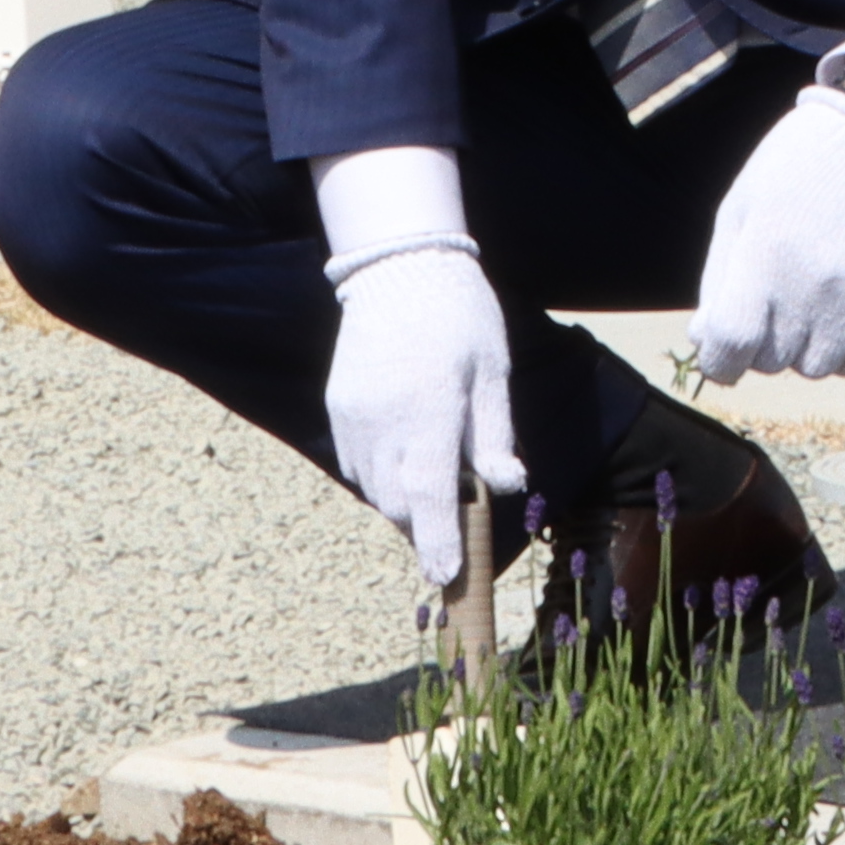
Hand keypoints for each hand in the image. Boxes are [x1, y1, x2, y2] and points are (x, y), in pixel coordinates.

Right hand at [322, 242, 522, 592]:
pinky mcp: (337, 409)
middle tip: (453, 534)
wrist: (398, 267)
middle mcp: (385, 421)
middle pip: (400, 503)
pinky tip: (404, 459)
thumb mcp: (493, 371)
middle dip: (425, 526)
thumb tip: (506, 485)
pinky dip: (381, 477)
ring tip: (431, 489)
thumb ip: (494, 434)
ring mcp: (354, 417)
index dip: (437, 541)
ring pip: (375, 489)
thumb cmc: (460, 316)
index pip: (431, 494)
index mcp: (431, 411)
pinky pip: (357, 465)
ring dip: (403, 504)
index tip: (444, 577)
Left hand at [688, 86, 844, 383]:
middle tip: (776, 296)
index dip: (718, 360)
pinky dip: (843, 348)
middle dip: (761, 342)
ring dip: (803, 346)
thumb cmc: (790, 176)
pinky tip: (841, 308)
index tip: (724, 347)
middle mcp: (806, 289)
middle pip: (768, 362)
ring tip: (811, 296)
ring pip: (812, 367)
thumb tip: (704, 342)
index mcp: (761, 259)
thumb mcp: (737, 213)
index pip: (729, 350)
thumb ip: (716, 282)